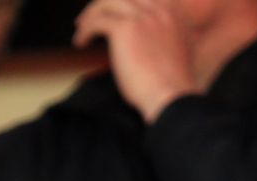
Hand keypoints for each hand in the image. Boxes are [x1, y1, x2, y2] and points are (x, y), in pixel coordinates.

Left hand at [73, 0, 199, 122]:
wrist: (170, 96)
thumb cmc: (171, 84)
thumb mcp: (175, 50)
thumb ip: (163, 35)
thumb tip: (141, 40)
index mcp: (172, 11)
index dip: (121, 3)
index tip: (109, 14)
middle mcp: (159, 8)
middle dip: (102, 5)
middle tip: (88, 19)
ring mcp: (142, 16)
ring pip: (107, 2)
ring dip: (90, 15)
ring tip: (80, 29)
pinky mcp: (125, 28)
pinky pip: (97, 21)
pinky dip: (85, 30)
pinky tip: (80, 42)